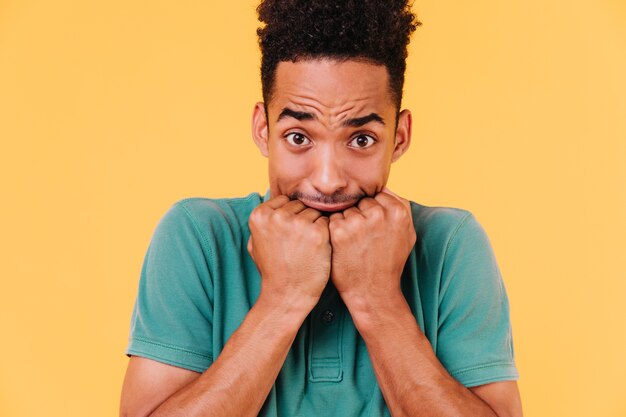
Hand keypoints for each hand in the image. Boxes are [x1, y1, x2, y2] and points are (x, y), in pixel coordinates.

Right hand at [248, 195, 330, 307]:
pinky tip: (318, 249)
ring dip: (315, 226)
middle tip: (299, 243)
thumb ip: (263, 220)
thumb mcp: (255, 242)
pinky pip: (327, 222)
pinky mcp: (317, 233)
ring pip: (315, 212)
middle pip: (301, 204)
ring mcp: (298, 223)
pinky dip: (326, 234)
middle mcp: (278, 216)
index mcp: (260, 215)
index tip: (288, 235)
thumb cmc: (273, 269)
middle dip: (303, 219)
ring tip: (307, 247)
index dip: (290, 216)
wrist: (287, 294)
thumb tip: (273, 202)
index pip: (285, 200)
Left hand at [328, 188, 415, 306]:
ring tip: (355, 244)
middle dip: (359, 216)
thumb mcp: (408, 234)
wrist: (373, 291)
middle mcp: (378, 214)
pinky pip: (333, 219)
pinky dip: (334, 231)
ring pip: (346, 209)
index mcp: (397, 212)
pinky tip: (343, 247)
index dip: (373, 212)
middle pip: (361, 201)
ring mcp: (357, 222)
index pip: (378, 195)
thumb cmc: (390, 263)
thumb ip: (402, 207)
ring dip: (346, 223)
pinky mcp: (339, 231)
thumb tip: (386, 187)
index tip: (374, 229)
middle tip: (364, 239)